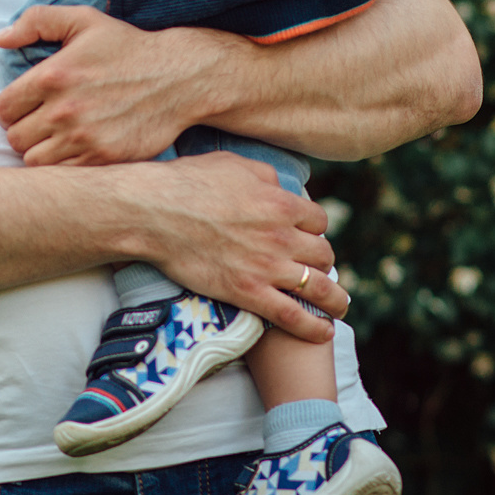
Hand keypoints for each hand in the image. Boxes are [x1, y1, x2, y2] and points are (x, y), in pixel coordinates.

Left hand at [0, 3, 232, 165]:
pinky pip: (63, 174)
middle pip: (15, 138)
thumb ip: (37, 21)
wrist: (179, 78)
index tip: (26, 107)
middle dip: (23, 131)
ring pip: (34, 161)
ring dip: (40, 151)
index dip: (11, 109)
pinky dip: (63, 165)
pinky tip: (75, 149)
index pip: (4, 109)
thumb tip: (0, 39)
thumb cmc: (128, 47)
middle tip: (40, 124)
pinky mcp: (103, 158)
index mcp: (53, 76)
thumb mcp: (84, 20)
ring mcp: (84, 138)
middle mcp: (64, 110)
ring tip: (55, 139)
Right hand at [137, 152, 346, 338]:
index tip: (309, 238)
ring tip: (339, 307)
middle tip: (319, 270)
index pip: (319, 221)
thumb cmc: (188, 183)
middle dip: (324, 262)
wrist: (155, 213)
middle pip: (323, 254)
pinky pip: (292, 316)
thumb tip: (279, 186)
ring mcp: (267, 267)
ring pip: (319, 287)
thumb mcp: (235, 163)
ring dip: (335, 299)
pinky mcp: (248, 293)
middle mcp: (282, 236)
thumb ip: (266, 176)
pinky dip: (313, 327)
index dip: (315, 230)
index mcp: (281, 203)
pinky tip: (324, 331)